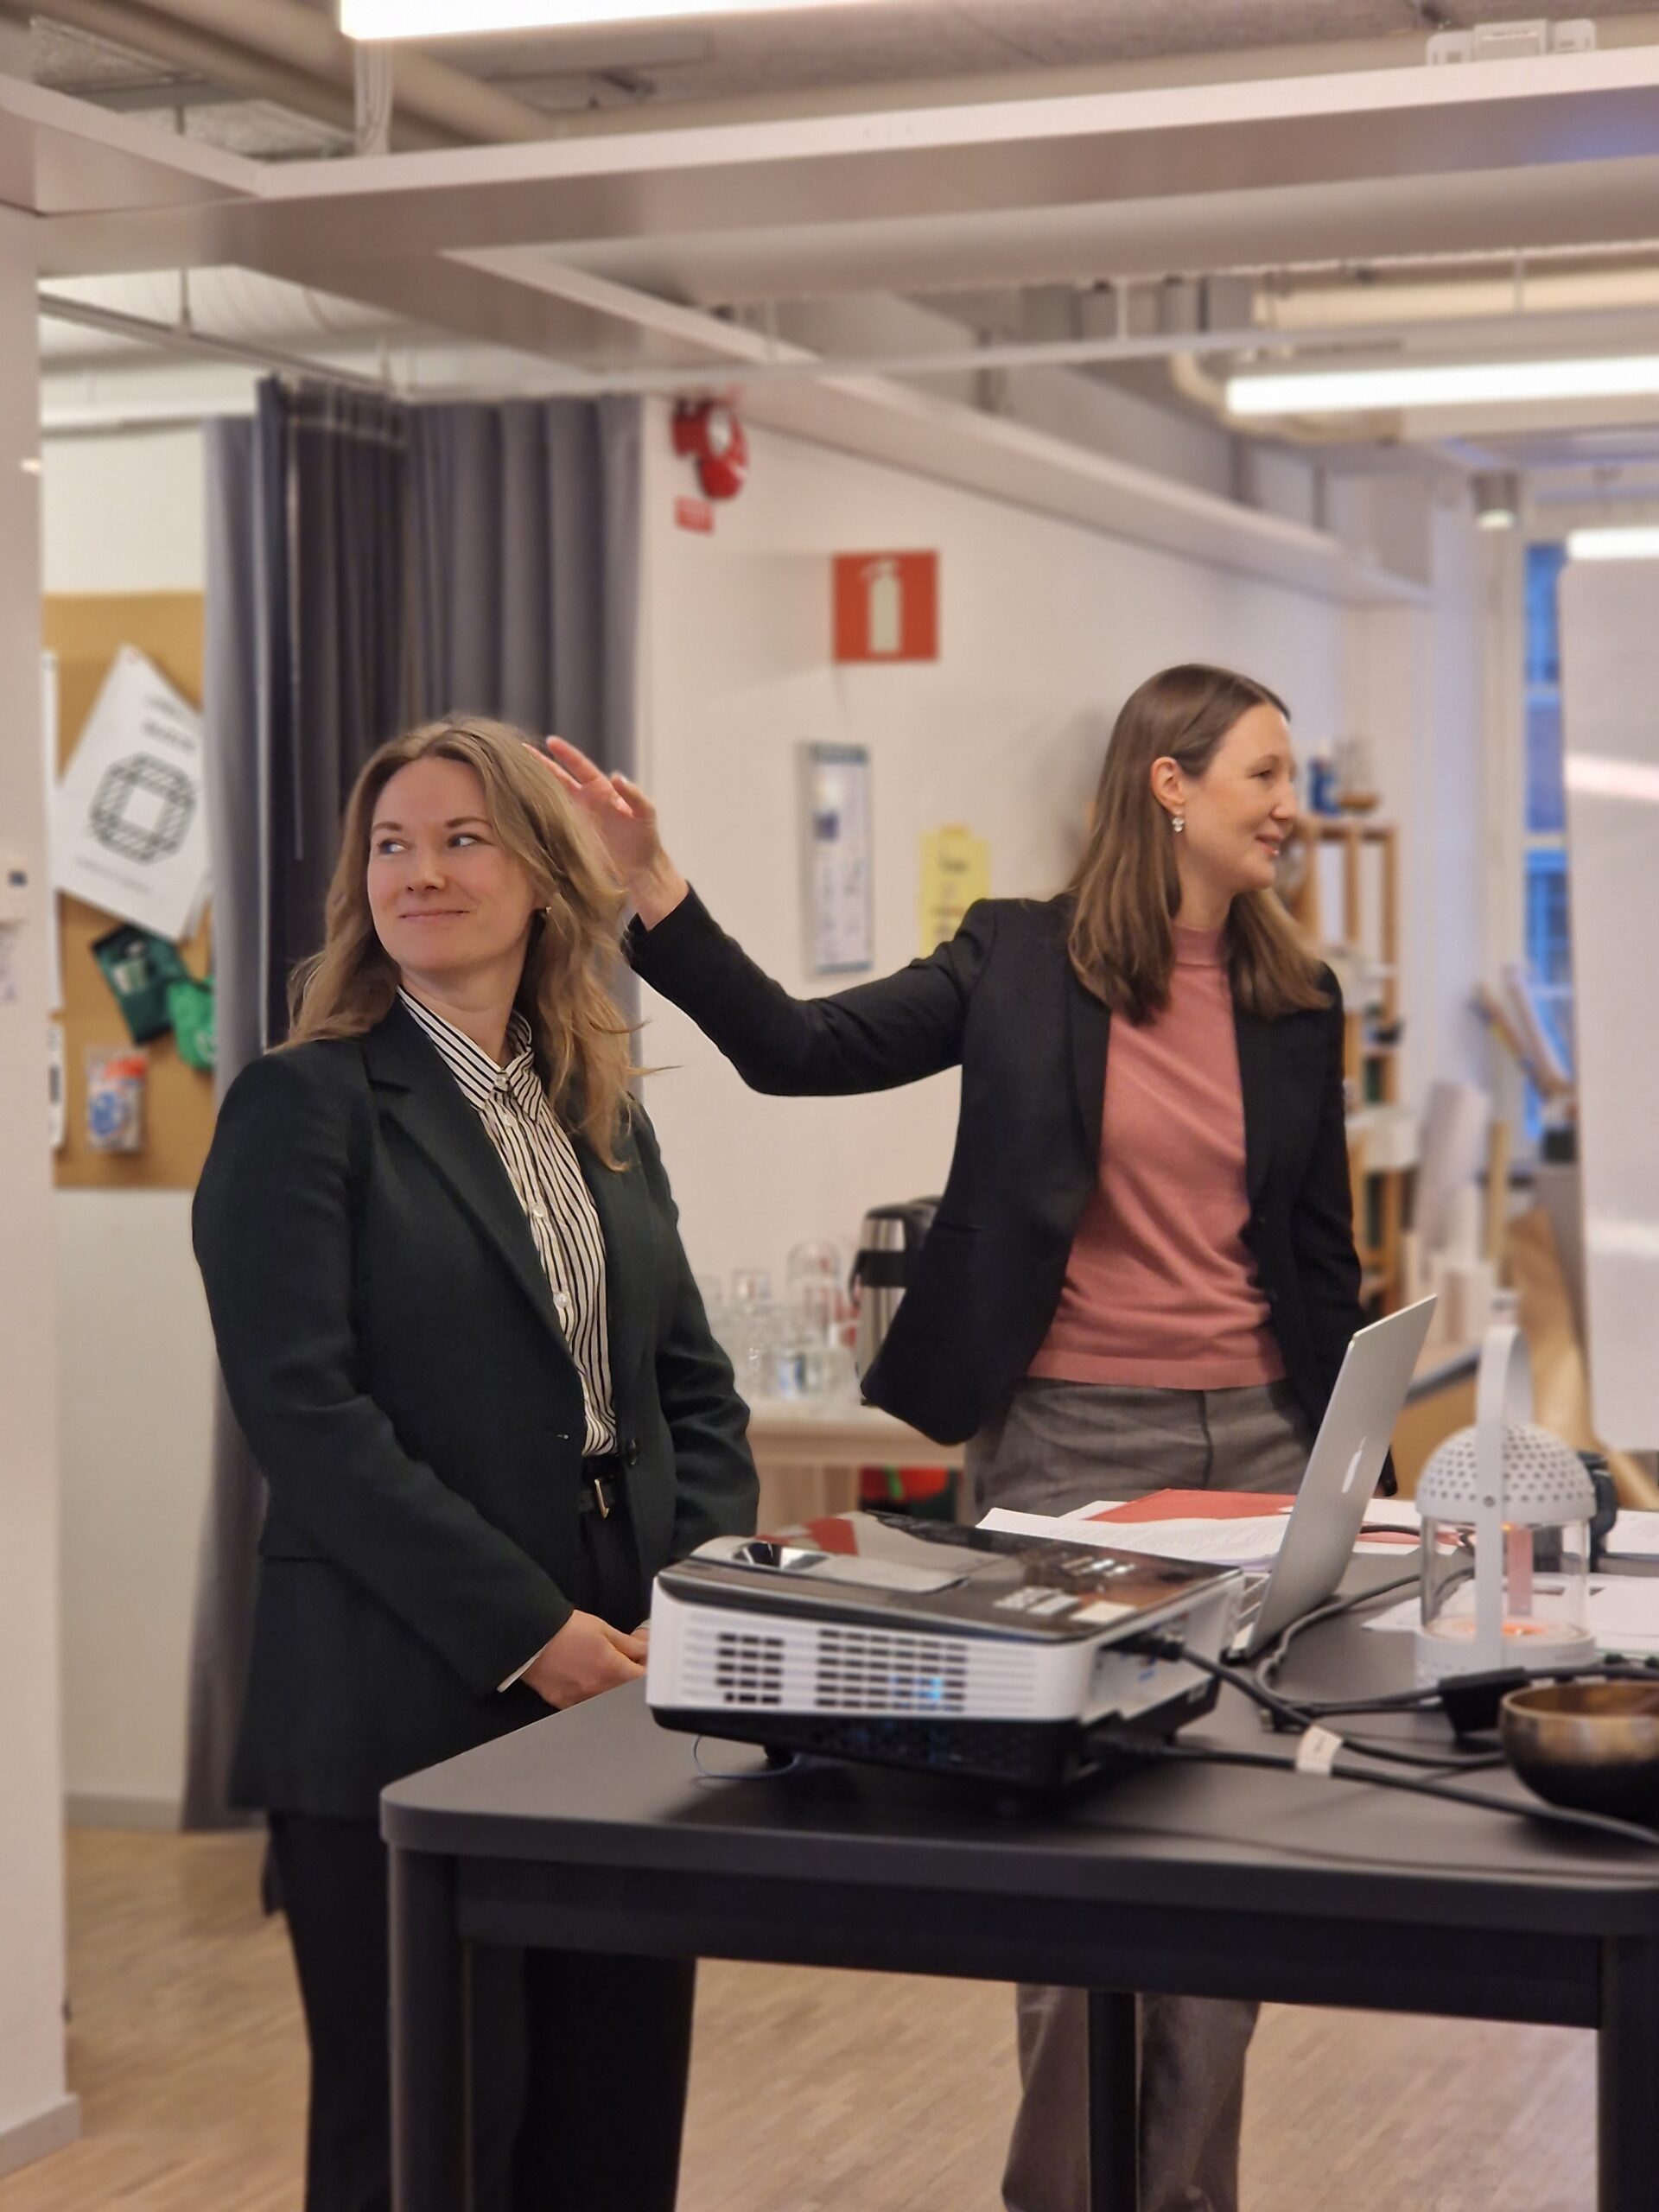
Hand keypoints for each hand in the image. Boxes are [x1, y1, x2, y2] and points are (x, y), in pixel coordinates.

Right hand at [521, 1609, 647, 1709]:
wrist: (532, 1636)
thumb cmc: (565, 1629)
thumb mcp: (603, 1629)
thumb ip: (629, 1644)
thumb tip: (646, 1651)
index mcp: (611, 1669)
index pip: (642, 1679)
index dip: (646, 1668)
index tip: (643, 1661)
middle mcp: (597, 1689)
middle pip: (625, 1691)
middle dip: (629, 1676)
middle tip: (623, 1661)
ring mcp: (579, 1699)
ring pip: (606, 1699)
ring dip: (610, 1686)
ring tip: (599, 1668)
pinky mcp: (563, 1703)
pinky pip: (584, 1704)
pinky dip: (589, 1694)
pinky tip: (584, 1679)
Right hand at [528, 738, 687, 927]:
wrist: (640, 869)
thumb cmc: (645, 838)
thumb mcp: (645, 813)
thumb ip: (633, 794)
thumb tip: (616, 776)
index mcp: (601, 789)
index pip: (579, 766)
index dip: (565, 753)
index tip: (550, 740)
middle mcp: (585, 800)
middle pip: (558, 777)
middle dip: (540, 764)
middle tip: (519, 751)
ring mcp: (575, 817)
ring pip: (550, 798)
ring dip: (534, 788)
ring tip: (511, 777)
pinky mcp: (570, 836)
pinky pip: (550, 822)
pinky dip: (536, 815)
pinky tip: (519, 809)